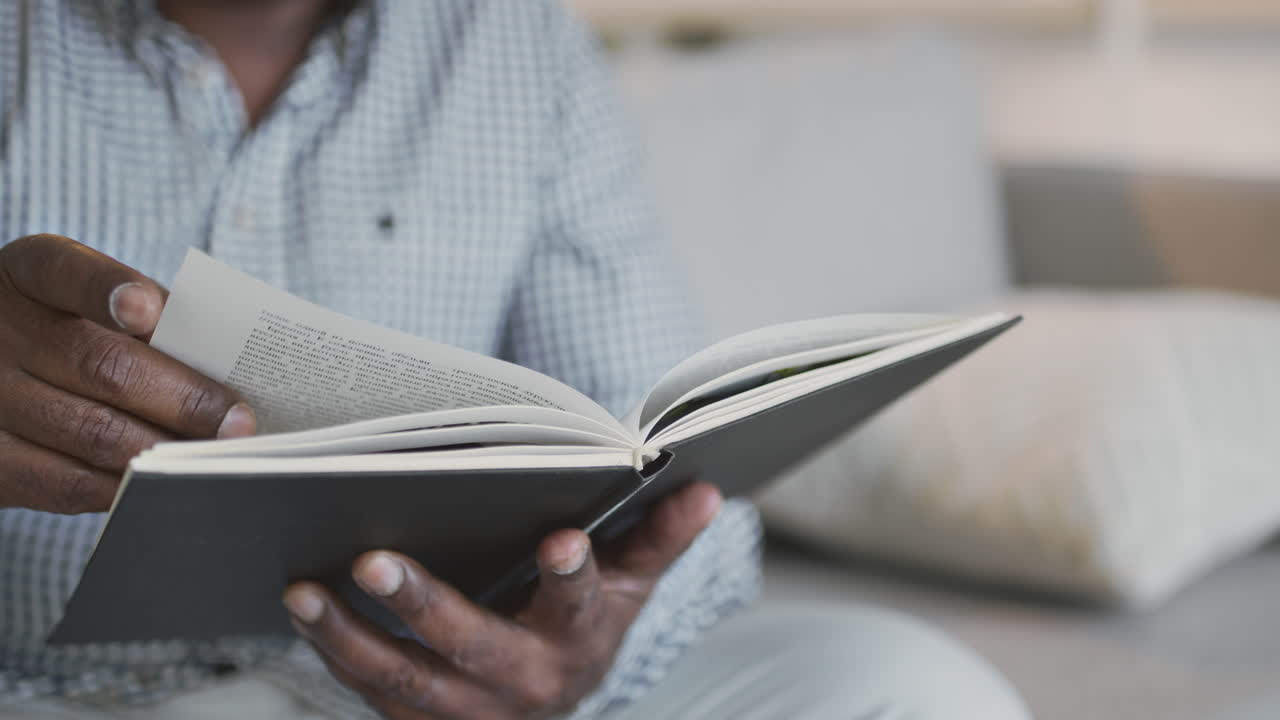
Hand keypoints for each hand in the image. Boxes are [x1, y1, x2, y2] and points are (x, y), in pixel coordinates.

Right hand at [0, 234, 255, 512]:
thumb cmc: (67, 330)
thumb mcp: (89, 302)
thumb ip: (148, 317)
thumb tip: (226, 365)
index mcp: (31, 275)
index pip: (68, 273)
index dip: (108, 290)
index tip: (148, 310)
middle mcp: (1, 331)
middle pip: (102, 367)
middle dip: (185, 399)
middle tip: (239, 422)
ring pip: (93, 433)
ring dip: (167, 449)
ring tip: (217, 455)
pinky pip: (66, 484)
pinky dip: (127, 486)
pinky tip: (167, 481)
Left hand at [284, 482, 722, 719]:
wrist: (550, 706)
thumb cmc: (587, 627)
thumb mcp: (631, 586)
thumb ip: (660, 536)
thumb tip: (704, 487)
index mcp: (579, 638)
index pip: (581, 604)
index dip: (574, 575)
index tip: (562, 540)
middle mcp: (522, 681)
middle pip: (471, 645)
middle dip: (423, 604)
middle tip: (374, 559)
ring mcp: (467, 711)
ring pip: (404, 678)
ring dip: (350, 636)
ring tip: (302, 590)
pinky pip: (372, 694)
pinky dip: (334, 654)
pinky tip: (301, 612)